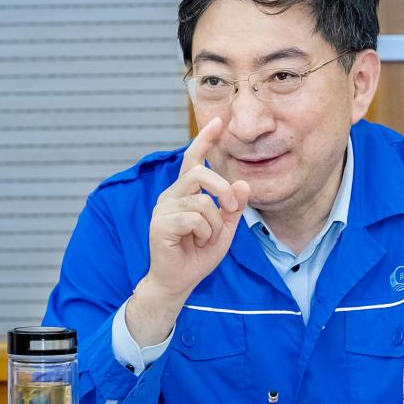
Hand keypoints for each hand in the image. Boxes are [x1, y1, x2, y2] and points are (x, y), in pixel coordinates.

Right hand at [126, 117, 249, 345]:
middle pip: (200, 174)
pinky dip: (203, 233)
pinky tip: (195, 243)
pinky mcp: (160, 223)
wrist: (178, 282)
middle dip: (223, 190)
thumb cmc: (198, 255)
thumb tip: (243, 184)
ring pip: (202, 201)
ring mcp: (163, 208)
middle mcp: (171, 195)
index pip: (193, 159)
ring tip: (206, 238)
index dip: (205, 140)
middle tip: (232, 211)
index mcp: (185, 193)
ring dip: (214, 224)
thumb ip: (233, 208)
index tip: (218, 121)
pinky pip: (194, 219)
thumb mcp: (224, 230)